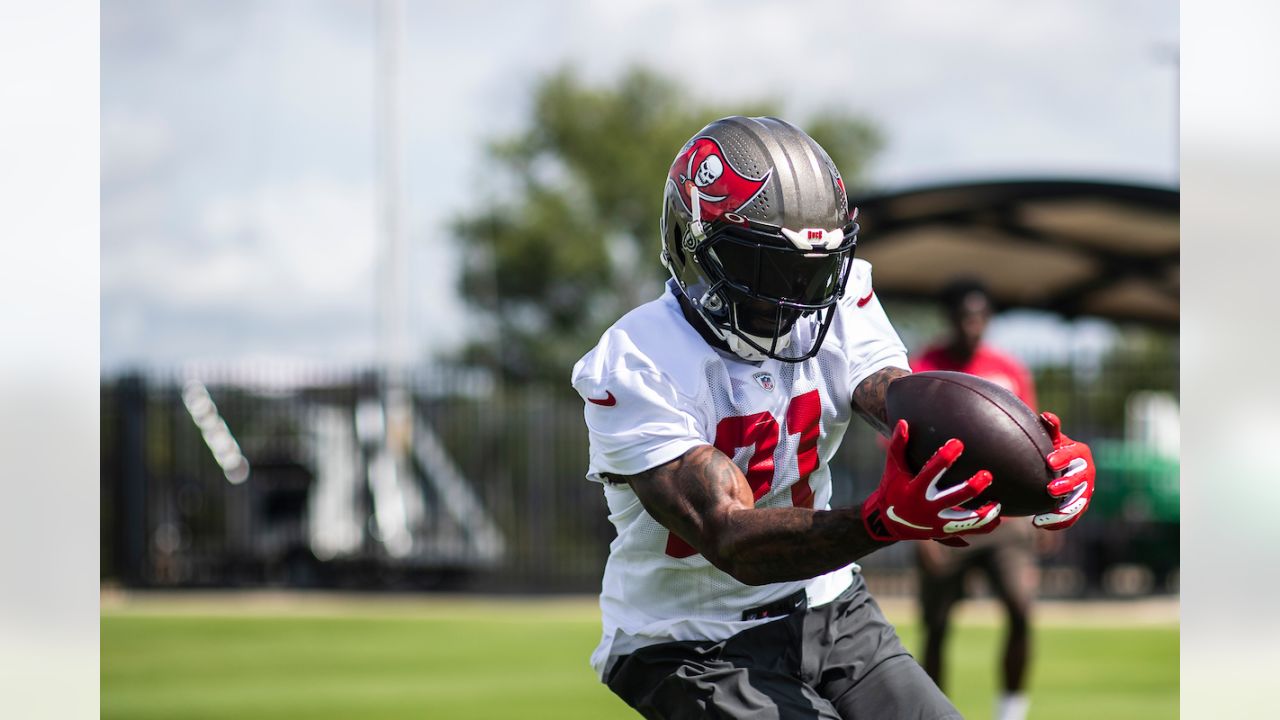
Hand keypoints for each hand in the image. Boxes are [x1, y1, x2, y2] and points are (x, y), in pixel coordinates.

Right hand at [862, 420, 1001, 544]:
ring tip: (998, 501)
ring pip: (966, 520)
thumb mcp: (893, 468)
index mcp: (915, 490)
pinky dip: (985, 525)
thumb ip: (898, 446)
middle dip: (973, 487)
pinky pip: (970, 531)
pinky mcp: (945, 532)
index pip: (931, 472)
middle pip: (955, 498)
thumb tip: (903, 422)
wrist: (889, 523)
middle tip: (987, 475)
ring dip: (985, 512)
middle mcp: (927, 508)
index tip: (959, 443)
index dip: (945, 457)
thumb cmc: (892, 489)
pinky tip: (998, 517)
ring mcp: (937, 523)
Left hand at [1033, 412, 1095, 529]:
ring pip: (1078, 502)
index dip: (1064, 457)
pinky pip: (1072, 516)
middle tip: (1051, 489)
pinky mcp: (1079, 505)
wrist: (1057, 467)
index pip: (1075, 454)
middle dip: (1067, 484)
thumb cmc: (1051, 449)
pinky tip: (1041, 524)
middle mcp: (1086, 471)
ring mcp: (1085, 490)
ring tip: (1045, 515)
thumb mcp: (1051, 439)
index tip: (1049, 461)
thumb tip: (1046, 416)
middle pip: (1081, 479)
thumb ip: (1050, 429)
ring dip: (1063, 510)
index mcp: (1080, 453)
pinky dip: (1059, 522)